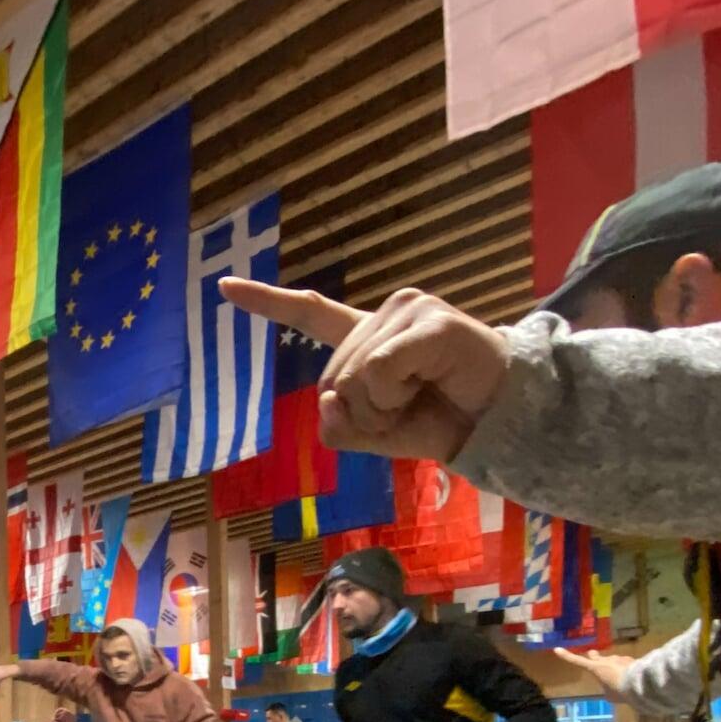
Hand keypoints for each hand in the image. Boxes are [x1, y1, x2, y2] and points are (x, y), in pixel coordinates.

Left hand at [218, 279, 507, 460]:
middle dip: (361, 412)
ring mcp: (407, 310)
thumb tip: (327, 401)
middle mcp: (384, 314)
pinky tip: (428, 385)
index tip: (223, 286)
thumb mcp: (377, 435)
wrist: (496, 423)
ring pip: (353, 375)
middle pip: (332, 375)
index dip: (267, 303)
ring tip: (422, 398)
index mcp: (368, 338)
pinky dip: (395, 395)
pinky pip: (379, 370)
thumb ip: (340, 426)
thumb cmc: (440, 421)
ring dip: (382, 407)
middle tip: (406, 412)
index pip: (312, 315)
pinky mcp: (430, 320)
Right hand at [552, 647, 634, 700]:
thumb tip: (609, 689)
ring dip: (612, 667)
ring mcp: (618, 658)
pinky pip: (624, 664)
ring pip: (612, 661)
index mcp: (596, 668)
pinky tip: (630, 677)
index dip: (567, 656)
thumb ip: (606, 690)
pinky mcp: (630, 660)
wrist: (640, 683)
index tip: (557, 649)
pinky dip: (624, 669)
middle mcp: (606, 660)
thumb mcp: (610, 696)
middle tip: (592, 657)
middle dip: (593, 657)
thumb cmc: (620, 691)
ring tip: (618, 678)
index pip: (578, 662)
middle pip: (595, 656)